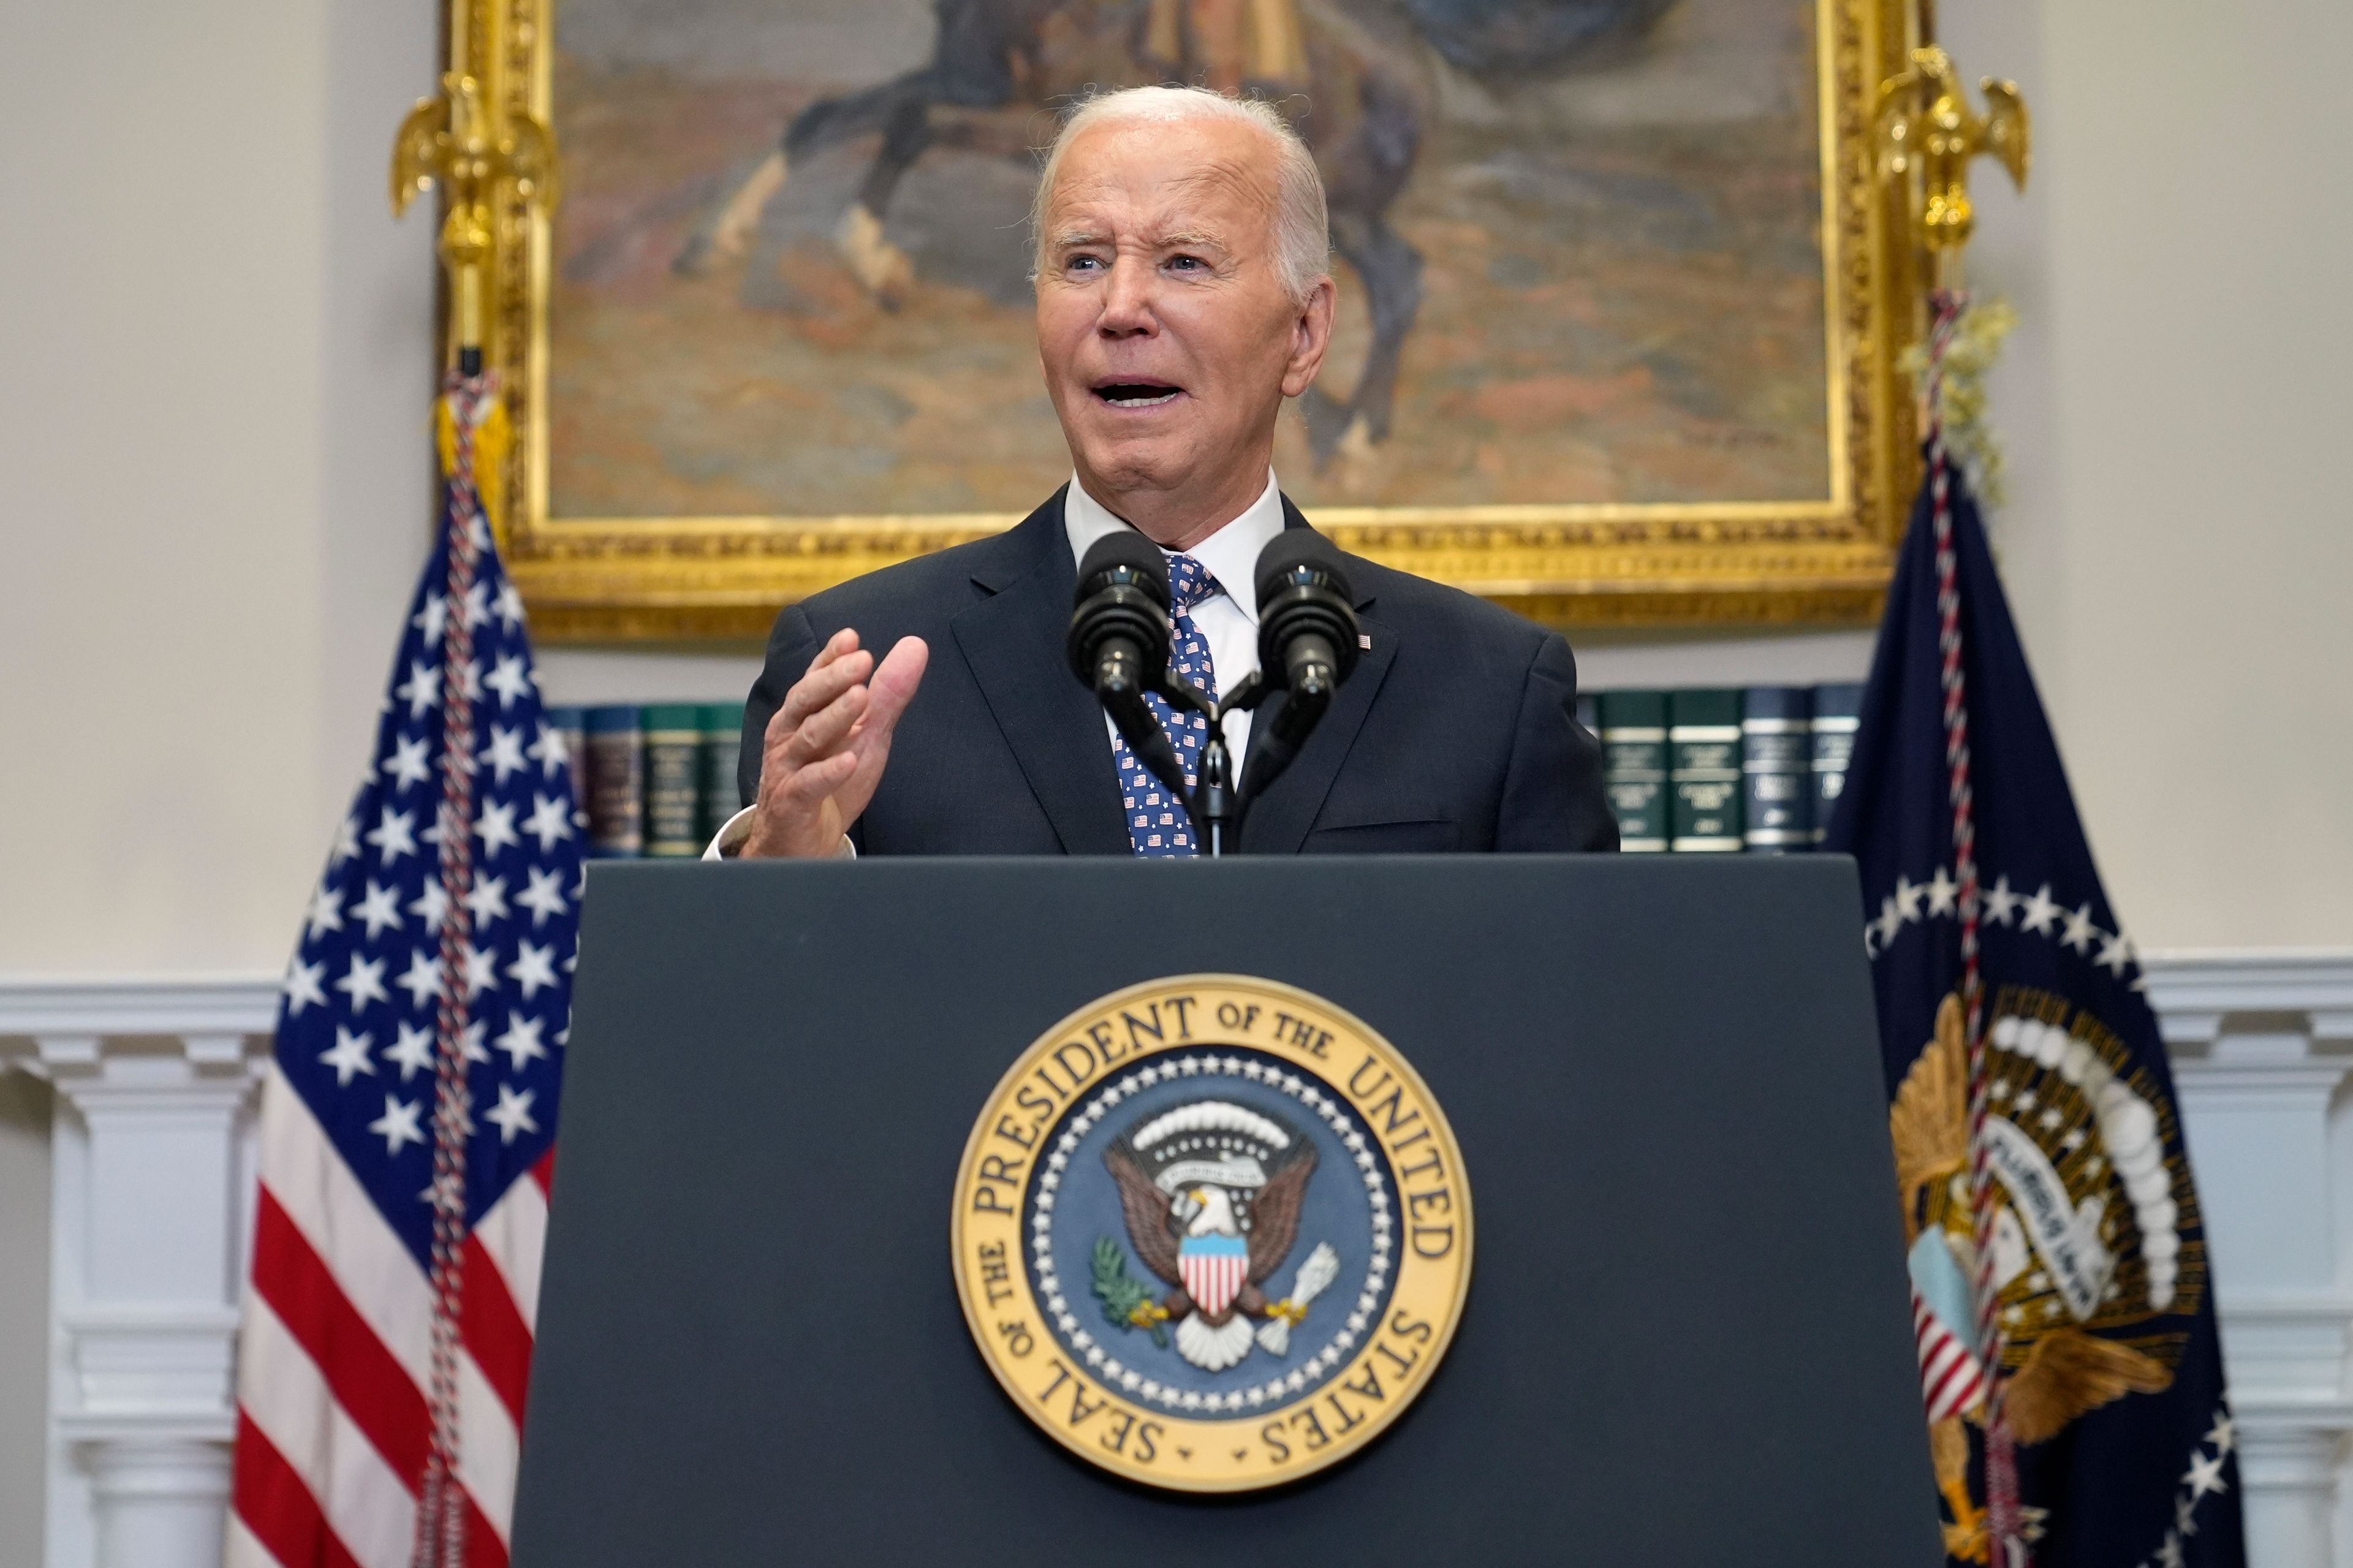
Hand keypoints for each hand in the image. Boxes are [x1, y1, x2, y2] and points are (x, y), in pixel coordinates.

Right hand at [741, 629, 928, 857]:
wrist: (800, 844)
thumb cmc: (831, 782)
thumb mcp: (867, 734)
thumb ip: (888, 694)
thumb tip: (915, 645)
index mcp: (804, 715)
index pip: (815, 678)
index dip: (831, 658)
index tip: (852, 637)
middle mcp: (788, 736)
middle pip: (806, 700)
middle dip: (833, 679)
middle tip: (863, 660)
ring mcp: (786, 769)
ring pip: (807, 737)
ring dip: (834, 716)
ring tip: (860, 696)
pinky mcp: (791, 803)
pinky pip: (807, 785)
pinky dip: (828, 772)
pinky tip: (849, 760)